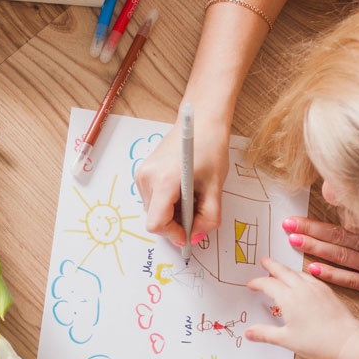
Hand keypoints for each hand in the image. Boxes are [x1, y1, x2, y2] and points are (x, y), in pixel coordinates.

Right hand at [135, 113, 226, 247]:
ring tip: (191, 195)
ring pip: (154, 211)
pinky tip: (182, 189)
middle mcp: (147, 178)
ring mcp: (142, 175)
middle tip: (197, 209)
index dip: (174, 233)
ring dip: (173, 212)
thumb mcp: (216, 187)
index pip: (157, 223)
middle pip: (155, 219)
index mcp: (164, 180)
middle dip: (176, 222)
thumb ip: (208, 217)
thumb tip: (196, 237)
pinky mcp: (142, 173)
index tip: (189, 233)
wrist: (200, 121)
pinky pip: (153, 200)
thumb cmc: (210, 148)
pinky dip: (168, 202)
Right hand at [244, 257, 358, 358]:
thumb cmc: (318, 341)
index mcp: (288, 299)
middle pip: (282, 271)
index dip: (257, 283)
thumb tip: (249, 332)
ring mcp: (316, 288)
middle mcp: (302, 288)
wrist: (347, 340)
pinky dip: (301, 274)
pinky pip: (310, 276)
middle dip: (271, 265)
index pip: (268, 284)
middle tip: (264, 260)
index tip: (251, 285)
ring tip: (280, 269)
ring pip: (297, 272)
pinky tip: (302, 279)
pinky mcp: (327, 291)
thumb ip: (265, 334)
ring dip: (286, 269)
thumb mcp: (286, 340)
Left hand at [283, 216, 358, 324]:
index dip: (322, 219)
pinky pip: (353, 280)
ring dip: (317, 248)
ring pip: (342, 255)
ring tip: (294, 242)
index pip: (348, 223)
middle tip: (287, 224)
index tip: (300, 215)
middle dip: (311, 230)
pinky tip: (314, 270)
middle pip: (339, 236)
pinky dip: (333, 274)